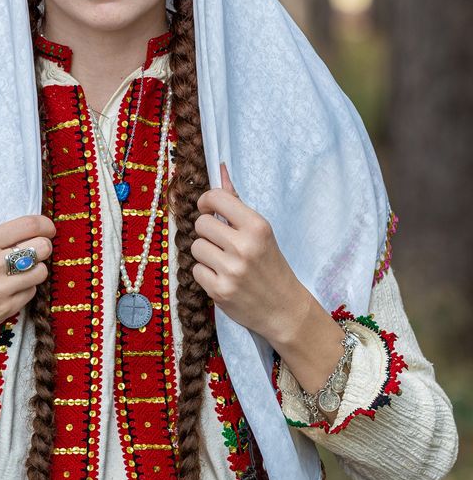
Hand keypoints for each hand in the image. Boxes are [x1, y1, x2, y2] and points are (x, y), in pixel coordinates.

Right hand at [0, 213, 55, 358]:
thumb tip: (32, 233)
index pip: (29, 225)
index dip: (45, 225)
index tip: (48, 229)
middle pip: (41, 247)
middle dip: (43, 248)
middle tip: (35, 252)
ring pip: (41, 272)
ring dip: (36, 271)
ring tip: (21, 273)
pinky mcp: (4, 310)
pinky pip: (31, 293)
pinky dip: (25, 290)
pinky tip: (10, 290)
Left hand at [191, 162, 306, 346]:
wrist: (284, 309)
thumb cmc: (271, 266)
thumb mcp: (261, 232)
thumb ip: (237, 203)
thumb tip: (220, 170)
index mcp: (257, 227)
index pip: (217, 198)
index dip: (207, 202)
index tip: (208, 209)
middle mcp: (244, 247)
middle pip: (201, 224)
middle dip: (207, 232)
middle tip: (221, 242)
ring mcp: (231, 270)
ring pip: (195, 247)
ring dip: (205, 254)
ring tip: (223, 262)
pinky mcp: (219, 291)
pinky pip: (195, 271)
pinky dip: (205, 274)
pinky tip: (222, 278)